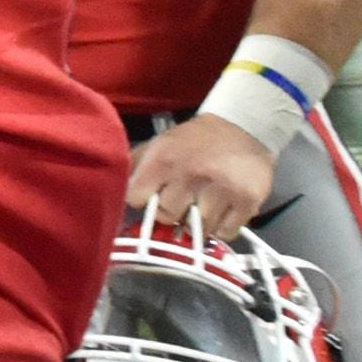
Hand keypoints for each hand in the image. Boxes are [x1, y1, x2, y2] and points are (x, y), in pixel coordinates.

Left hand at [127, 114, 275, 240]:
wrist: (243, 128)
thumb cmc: (195, 140)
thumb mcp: (161, 143)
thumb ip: (136, 164)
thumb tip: (114, 188)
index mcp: (164, 158)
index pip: (136, 198)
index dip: (141, 200)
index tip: (150, 198)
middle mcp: (190, 175)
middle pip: (166, 216)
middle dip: (171, 212)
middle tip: (181, 201)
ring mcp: (221, 190)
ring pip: (196, 229)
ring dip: (197, 223)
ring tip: (202, 205)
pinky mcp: (246, 202)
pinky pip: (224, 234)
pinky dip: (221, 228)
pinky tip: (221, 211)